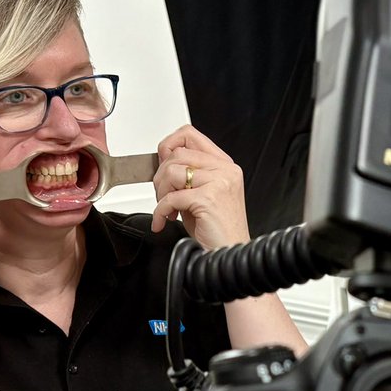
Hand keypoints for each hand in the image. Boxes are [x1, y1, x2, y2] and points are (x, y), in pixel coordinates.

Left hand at [151, 124, 249, 250]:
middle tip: (163, 196)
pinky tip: (163, 221)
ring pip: (173, 172)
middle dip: (161, 177)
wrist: (229, 254)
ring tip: (167, 209)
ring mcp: (219, 183)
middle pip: (177, 154)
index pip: (190, 135)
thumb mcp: (202, 195)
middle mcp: (225, 170)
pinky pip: (171, 197)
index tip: (161, 164)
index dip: (169, 145)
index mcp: (225, 166)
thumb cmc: (217, 230)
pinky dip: (160, 211)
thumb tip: (163, 160)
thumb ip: (187, 175)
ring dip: (161, 193)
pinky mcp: (209, 198)